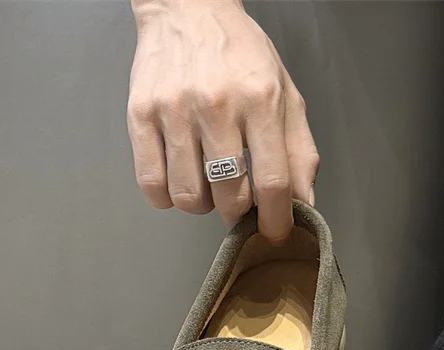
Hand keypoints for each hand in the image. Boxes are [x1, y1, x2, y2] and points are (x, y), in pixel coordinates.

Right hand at [127, 0, 317, 243]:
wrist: (189, 9)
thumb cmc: (242, 57)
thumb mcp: (286, 95)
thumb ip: (299, 152)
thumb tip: (304, 205)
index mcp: (260, 100)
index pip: (273, 181)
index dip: (277, 219)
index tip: (275, 233)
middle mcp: (216, 105)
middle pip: (229, 196)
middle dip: (239, 214)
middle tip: (239, 204)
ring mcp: (174, 111)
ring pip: (189, 197)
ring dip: (203, 206)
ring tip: (208, 185)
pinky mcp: (140, 114)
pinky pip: (152, 184)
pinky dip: (167, 197)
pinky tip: (180, 179)